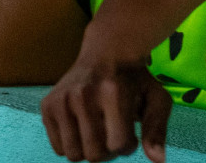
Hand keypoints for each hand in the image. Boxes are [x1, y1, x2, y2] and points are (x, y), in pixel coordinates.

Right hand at [41, 52, 171, 162]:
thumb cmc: (134, 80)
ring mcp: (61, 100)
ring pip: (73, 155)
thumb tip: (158, 160)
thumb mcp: (156, 98)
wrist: (106, 52)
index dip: (128, 145)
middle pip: (94, 155)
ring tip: (98, 130)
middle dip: (108, 150)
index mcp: (112, 92)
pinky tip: (82, 126)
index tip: (130, 131)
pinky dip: (72, 144)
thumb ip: (157, 129)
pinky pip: (58, 149)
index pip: (119, 146)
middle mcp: (83, 95)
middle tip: (113, 132)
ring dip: (89, 149)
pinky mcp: (47, 105)